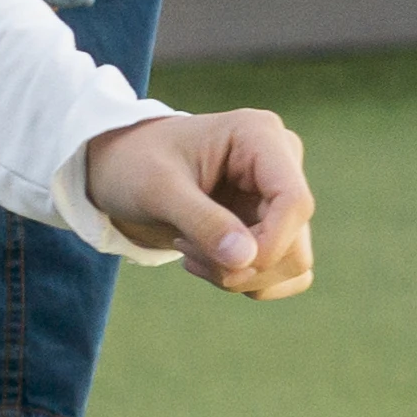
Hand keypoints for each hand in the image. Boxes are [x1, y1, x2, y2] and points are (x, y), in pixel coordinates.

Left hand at [84, 106, 317, 297]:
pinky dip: (246, 280)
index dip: (269, 245)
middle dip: (243, 266)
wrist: (121, 167)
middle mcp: (281, 163)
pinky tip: (206, 261)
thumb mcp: (157, 190)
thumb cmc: (134, 165)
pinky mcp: (273, 224)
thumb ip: (202, 221)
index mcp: (259, 136)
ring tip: (189, 252)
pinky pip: (283, 273)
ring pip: (292, 263)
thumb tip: (248, 260)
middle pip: (294, 242)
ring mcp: (279, 197)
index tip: (222, 263)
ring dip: (239, 276)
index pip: (295, 202)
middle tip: (186, 252)